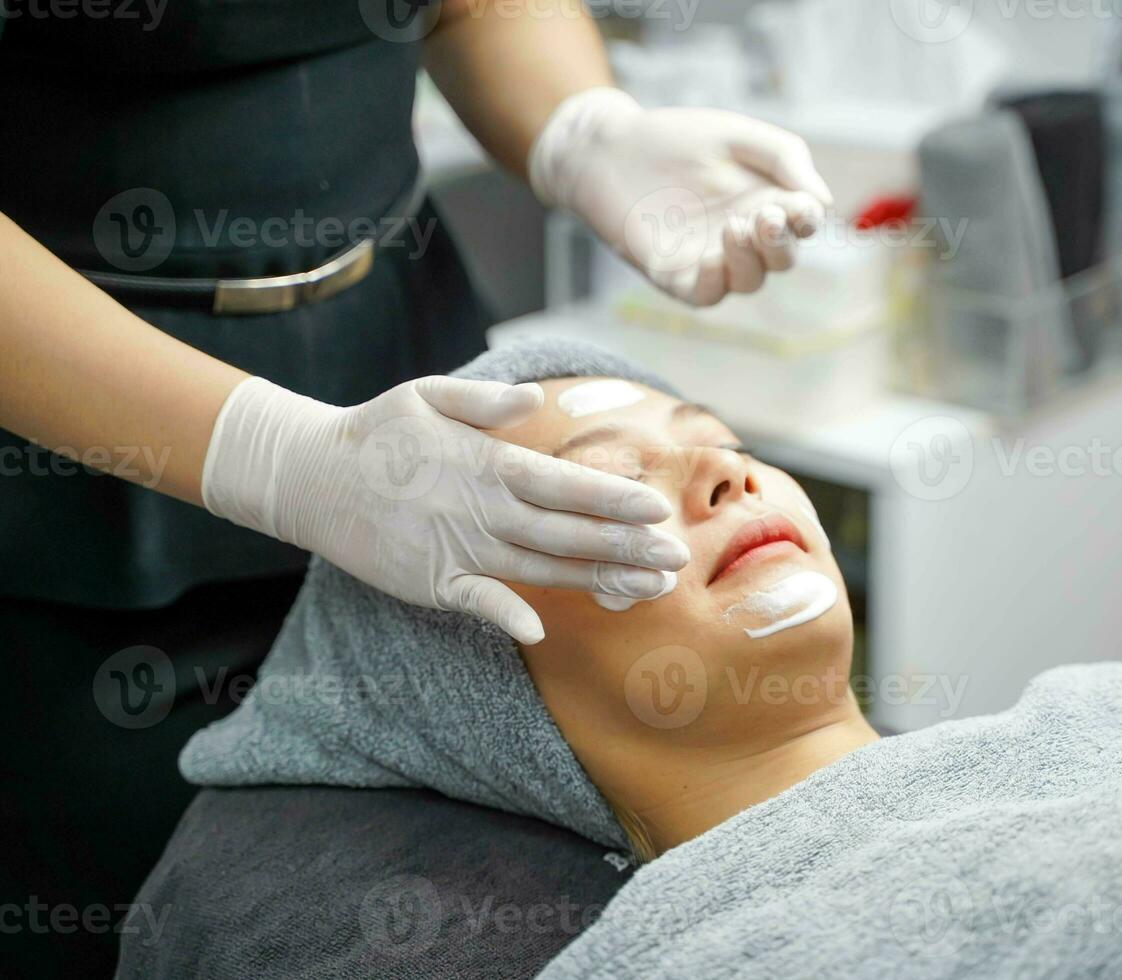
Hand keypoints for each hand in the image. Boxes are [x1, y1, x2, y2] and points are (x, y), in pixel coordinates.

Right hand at [201, 375, 689, 643]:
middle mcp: (481, 509)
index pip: (565, 485)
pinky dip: (504, 614)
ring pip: (541, 568)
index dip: (613, 500)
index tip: (658, 511)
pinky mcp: (430, 581)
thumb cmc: (377, 432)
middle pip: (567, 532)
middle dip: (626, 546)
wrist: (309, 475)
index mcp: (487, 465)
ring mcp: (456, 548)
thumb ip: (485, 404)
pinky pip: (476, 601)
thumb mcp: (428, 395)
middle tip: (677, 558)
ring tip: (648, 587)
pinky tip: (539, 631)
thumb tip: (533, 401)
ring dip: (597, 579)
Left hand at [529, 88, 833, 306]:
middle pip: (781, 258)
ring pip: (748, 280)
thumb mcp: (738, 135)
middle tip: (766, 216)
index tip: (801, 206)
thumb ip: (784, 157)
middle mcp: (744, 237)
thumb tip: (824, 201)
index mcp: (766, 202)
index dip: (807, 220)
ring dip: (750, 260)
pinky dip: (715, 281)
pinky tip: (712, 257)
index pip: (801, 224)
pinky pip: (705, 293)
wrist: (611, 148)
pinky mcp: (675, 275)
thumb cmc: (677, 139)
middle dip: (780, 241)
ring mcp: (711, 259)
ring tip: (735, 226)